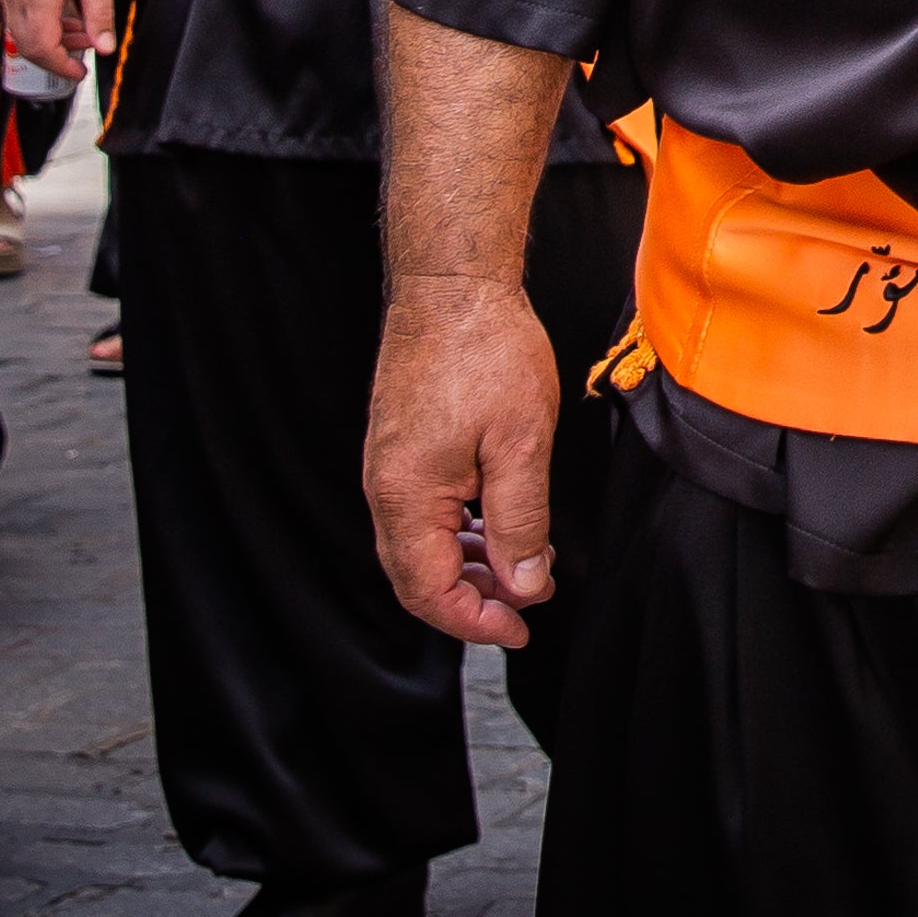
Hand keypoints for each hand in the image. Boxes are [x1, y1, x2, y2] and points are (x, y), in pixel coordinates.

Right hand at [0, 0, 113, 82]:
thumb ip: (100, 12)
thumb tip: (104, 45)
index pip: (43, 48)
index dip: (62, 66)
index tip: (78, 73)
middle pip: (27, 44)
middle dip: (56, 56)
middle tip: (82, 53)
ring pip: (20, 29)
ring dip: (48, 38)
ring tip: (79, 30)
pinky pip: (16, 11)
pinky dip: (37, 21)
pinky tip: (62, 11)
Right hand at [365, 274, 563, 648]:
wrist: (453, 286)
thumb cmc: (487, 351)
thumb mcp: (521, 444)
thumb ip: (520, 522)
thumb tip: (521, 586)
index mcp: (406, 496)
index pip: (427, 591)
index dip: (474, 622)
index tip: (521, 630)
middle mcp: (386, 487)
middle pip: (419, 575)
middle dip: (475, 599)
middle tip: (530, 604)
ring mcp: (391, 466)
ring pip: (424, 544)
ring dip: (473, 564)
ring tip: (526, 568)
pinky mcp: (402, 447)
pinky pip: (427, 510)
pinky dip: (464, 529)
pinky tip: (500, 525)